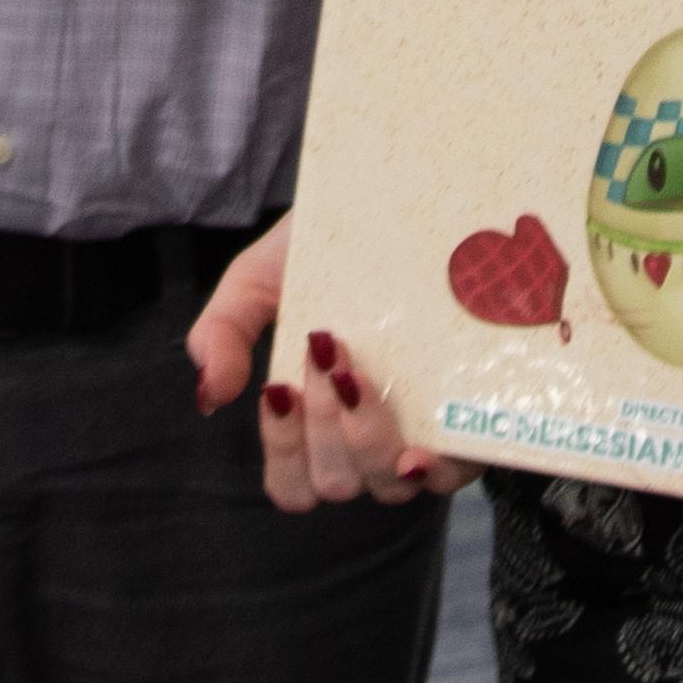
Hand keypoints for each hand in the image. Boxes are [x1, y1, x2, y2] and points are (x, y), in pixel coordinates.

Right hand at [187, 215, 478, 508]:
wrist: (388, 199)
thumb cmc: (323, 245)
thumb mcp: (259, 276)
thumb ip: (224, 329)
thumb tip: (210, 396)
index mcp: (316, 417)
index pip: (291, 483)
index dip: (283, 451)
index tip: (281, 386)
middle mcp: (367, 436)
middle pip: (335, 483)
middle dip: (323, 424)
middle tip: (324, 352)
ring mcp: (420, 430)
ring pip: (386, 483)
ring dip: (364, 435)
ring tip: (358, 369)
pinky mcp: (472, 420)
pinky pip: (455, 474)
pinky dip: (433, 468)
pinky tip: (417, 444)